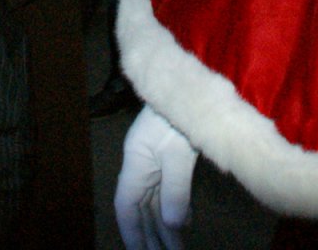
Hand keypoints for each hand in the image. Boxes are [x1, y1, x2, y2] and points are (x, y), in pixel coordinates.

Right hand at [115, 106, 196, 249]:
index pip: (126, 206)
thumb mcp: (179, 152)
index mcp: (136, 163)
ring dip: (164, 225)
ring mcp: (156, 160)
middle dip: (151, 235)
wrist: (191, 84)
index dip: (131, 232)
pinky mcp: (172, 156)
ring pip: (155, 200)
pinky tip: (185, 222)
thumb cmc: (180, 113)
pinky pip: (168, 188)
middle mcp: (142, 165)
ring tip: (175, 248)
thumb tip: (174, 224)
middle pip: (141, 208)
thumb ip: (175, 188)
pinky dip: (174, 207)